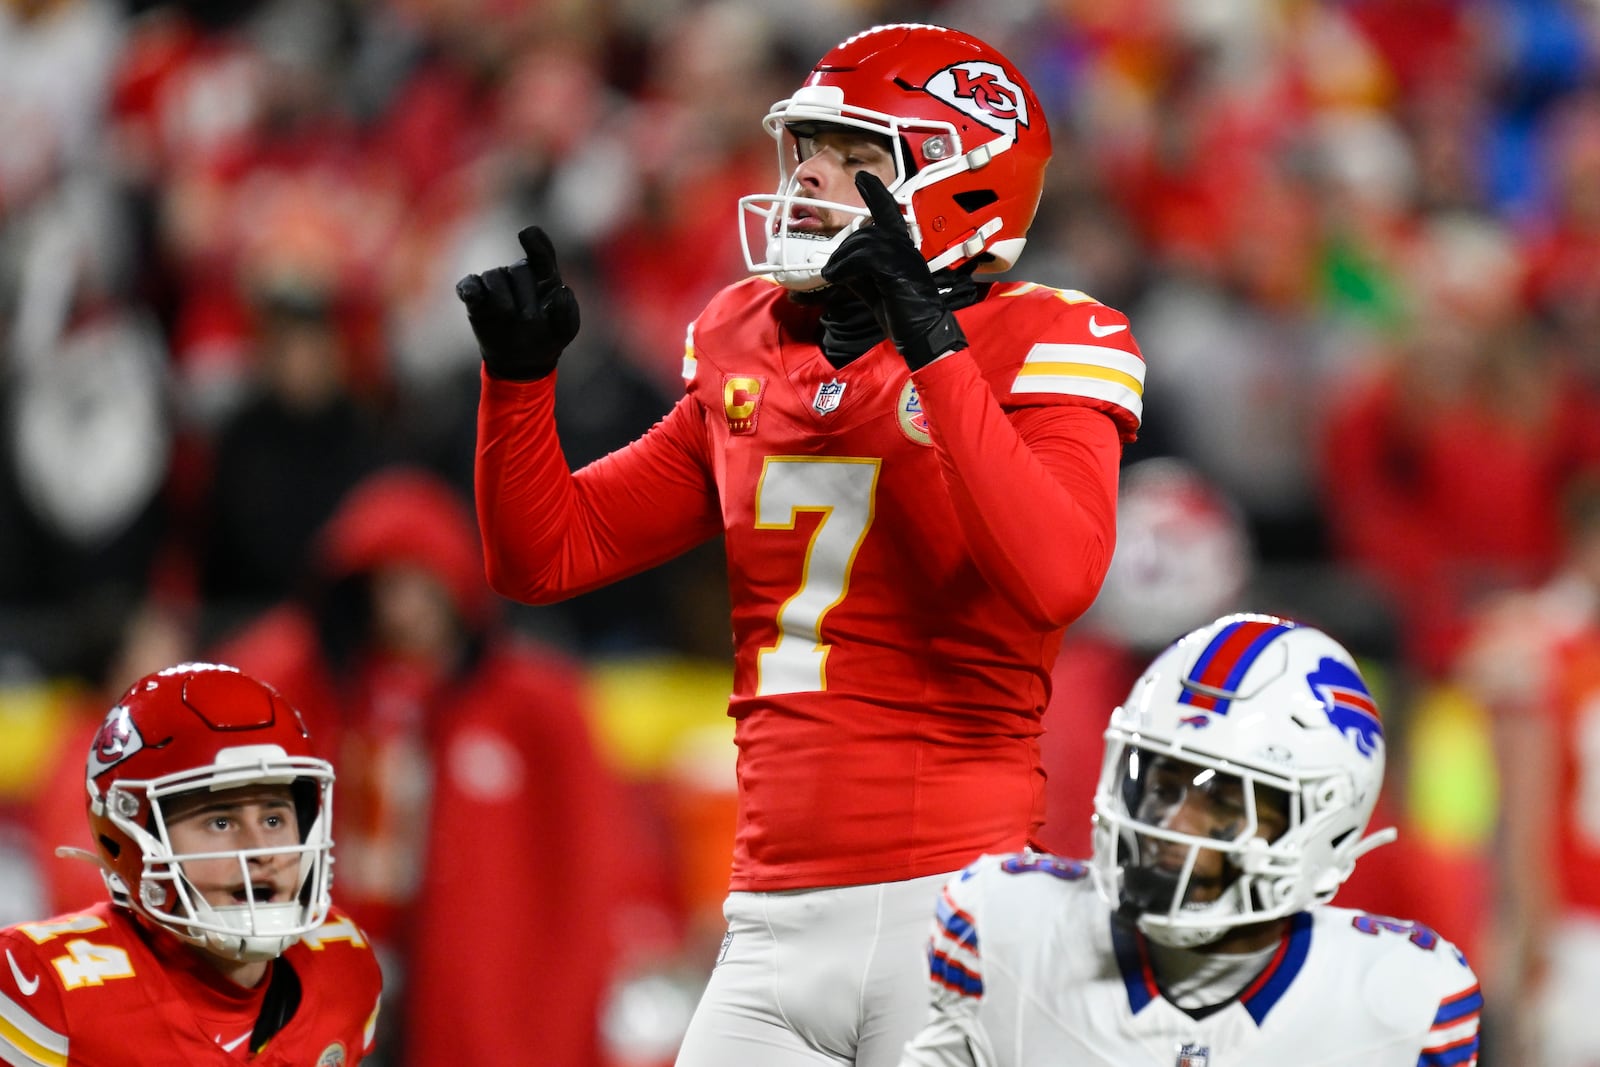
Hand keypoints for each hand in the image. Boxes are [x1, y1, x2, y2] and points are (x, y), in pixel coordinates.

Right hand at [455, 226, 579, 380]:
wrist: (521, 359)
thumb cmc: (547, 336)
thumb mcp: (565, 330)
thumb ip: (567, 312)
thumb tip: (561, 292)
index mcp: (545, 277)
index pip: (542, 254)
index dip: (535, 243)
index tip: (526, 234)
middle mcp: (519, 275)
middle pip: (520, 270)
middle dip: (525, 297)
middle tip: (530, 321)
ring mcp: (495, 284)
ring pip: (494, 277)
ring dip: (502, 301)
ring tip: (508, 318)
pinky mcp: (476, 297)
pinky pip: (469, 285)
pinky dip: (470, 289)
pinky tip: (472, 297)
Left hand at [820, 172, 967, 369]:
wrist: (923, 335)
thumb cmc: (902, 314)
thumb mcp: (874, 287)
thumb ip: (859, 272)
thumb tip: (836, 265)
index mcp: (903, 248)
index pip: (888, 213)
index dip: (876, 193)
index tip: (863, 177)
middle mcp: (906, 247)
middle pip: (867, 232)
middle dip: (843, 250)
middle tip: (833, 271)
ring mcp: (904, 256)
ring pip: (863, 242)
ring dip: (842, 260)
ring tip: (833, 276)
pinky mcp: (897, 269)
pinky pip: (863, 258)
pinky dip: (844, 268)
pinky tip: (837, 279)